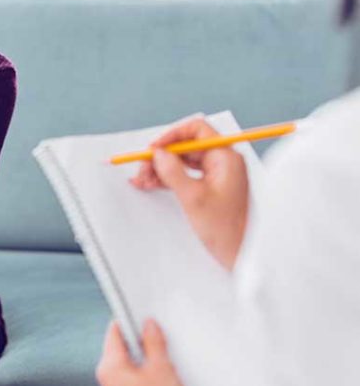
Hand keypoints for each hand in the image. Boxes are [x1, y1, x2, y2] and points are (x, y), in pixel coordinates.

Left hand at [96, 320, 198, 385]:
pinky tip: (163, 381)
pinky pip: (135, 382)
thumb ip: (153, 341)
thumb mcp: (161, 368)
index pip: (114, 332)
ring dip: (145, 360)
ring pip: (130, 366)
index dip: (128, 319)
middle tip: (157, 339)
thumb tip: (149, 327)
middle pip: (121, 348)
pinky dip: (147, 376)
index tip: (139, 313)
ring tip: (163, 363)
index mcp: (109, 368)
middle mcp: (108, 382)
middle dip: (139, 342)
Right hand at [131, 118, 248, 269]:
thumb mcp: (193, 198)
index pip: (197, 130)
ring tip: (142, 178)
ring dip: (161, 168)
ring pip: (183, 161)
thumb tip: (159, 154)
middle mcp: (223, 161)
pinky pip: (185, 174)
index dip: (172, 136)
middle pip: (186, 146)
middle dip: (162, 156)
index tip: (154, 148)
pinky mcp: (211, 187)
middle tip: (143, 167)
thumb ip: (173, 172)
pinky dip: (168, 178)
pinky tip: (151, 183)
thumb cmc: (227, 230)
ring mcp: (217, 174)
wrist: (243, 256)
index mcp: (225, 157)